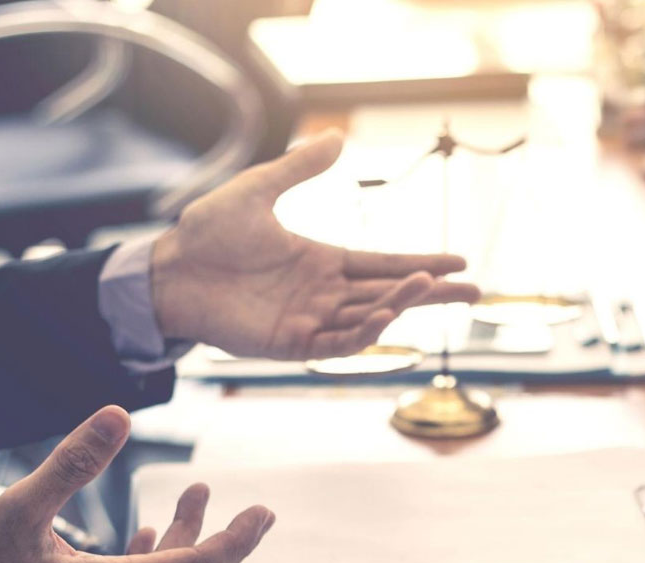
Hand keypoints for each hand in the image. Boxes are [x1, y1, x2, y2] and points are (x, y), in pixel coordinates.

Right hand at [0, 407, 272, 562]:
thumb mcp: (19, 508)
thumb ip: (72, 462)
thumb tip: (116, 417)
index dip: (236, 539)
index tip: (262, 513)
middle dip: (230, 541)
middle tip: (259, 513)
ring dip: (188, 539)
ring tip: (196, 495)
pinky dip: (157, 559)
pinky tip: (150, 534)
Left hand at [150, 131, 481, 360]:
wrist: (169, 272)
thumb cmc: (207, 234)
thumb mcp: (257, 190)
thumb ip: (298, 168)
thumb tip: (337, 137)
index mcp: (322, 261)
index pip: (383, 265)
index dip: (422, 264)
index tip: (459, 262)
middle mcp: (323, 294)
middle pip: (390, 294)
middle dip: (432, 293)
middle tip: (475, 291)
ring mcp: (309, 320)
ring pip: (368, 317)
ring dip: (400, 304)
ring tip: (428, 285)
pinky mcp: (290, 344)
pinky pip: (336, 343)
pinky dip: (363, 332)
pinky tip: (386, 314)